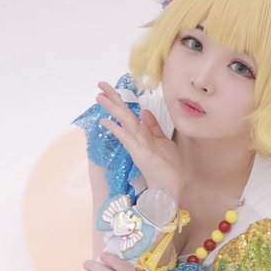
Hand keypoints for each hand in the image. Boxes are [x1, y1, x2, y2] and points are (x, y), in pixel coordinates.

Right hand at [96, 80, 183, 199]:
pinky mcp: (139, 153)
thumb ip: (153, 127)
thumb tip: (144, 112)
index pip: (129, 113)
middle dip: (113, 98)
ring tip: (99, 96)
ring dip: (113, 108)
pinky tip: (106, 121)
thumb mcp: (163, 141)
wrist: (170, 186)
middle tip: (99, 84)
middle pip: (124, 114)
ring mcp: (137, 144)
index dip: (120, 100)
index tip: (110, 89)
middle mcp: (137, 137)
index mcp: (143, 134)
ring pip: (124, 121)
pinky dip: (117, 129)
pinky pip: (126, 138)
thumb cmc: (168, 166)